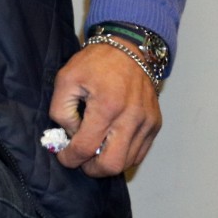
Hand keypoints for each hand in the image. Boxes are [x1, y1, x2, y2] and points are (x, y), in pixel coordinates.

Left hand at [50, 43, 161, 176]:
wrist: (129, 49)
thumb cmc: (95, 63)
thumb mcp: (66, 79)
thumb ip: (61, 110)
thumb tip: (69, 135)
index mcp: (107, 106)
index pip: (86, 148)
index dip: (70, 158)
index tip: (63, 156)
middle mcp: (131, 118)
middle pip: (111, 164)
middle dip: (91, 168)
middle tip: (80, 159)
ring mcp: (147, 123)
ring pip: (128, 162)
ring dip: (107, 162)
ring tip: (94, 149)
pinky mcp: (155, 124)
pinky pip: (140, 153)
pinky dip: (123, 155)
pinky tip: (110, 144)